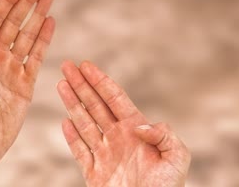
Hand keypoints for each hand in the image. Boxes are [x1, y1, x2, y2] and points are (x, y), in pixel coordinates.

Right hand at [58, 61, 190, 186]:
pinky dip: (71, 137)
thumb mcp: (177, 157)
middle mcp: (118, 137)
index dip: (100, 81)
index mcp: (136, 130)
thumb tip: (139, 125)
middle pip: (95, 105)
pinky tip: (65, 121)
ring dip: (72, 103)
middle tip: (67, 66)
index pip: (114, 99)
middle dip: (81, 85)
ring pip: (84, 123)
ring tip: (61, 85)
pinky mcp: (94, 173)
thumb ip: (164, 135)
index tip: (86, 65)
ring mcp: (105, 154)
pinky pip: (80, 151)